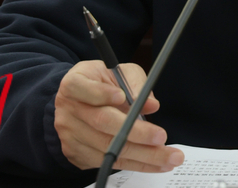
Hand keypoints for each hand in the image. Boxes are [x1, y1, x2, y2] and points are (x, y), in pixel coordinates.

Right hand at [54, 60, 184, 171]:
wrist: (81, 101)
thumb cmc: (104, 83)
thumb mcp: (120, 73)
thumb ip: (135, 84)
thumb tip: (151, 105)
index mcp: (74, 84)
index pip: (81, 87)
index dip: (102, 93)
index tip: (123, 97)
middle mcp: (68, 110)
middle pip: (101, 122)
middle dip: (136, 132)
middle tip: (162, 137)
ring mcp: (70, 135)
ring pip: (108, 148)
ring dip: (143, 155)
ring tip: (169, 157)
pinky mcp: (77, 155)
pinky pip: (109, 163)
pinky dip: (136, 164)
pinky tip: (156, 164)